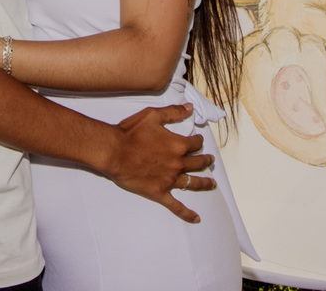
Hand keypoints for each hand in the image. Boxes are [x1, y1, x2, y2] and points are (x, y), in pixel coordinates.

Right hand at [105, 104, 214, 223]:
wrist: (114, 151)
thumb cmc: (130, 133)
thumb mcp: (152, 116)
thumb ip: (173, 112)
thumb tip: (189, 109)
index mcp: (177, 145)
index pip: (195, 144)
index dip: (198, 141)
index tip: (198, 140)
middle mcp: (177, 164)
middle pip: (198, 163)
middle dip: (205, 161)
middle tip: (210, 160)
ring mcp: (169, 180)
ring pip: (193, 183)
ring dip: (205, 183)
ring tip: (212, 184)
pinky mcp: (160, 192)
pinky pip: (176, 206)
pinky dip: (187, 213)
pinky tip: (196, 218)